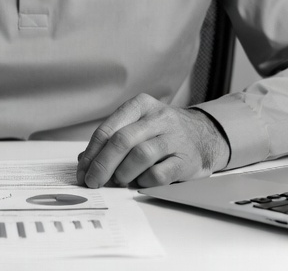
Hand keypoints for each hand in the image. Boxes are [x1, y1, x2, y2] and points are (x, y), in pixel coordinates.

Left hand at [76, 94, 229, 187]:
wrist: (204, 135)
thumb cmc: (162, 132)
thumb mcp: (138, 125)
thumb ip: (112, 139)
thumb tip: (85, 162)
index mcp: (141, 105)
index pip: (109, 129)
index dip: (92, 153)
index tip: (83, 171)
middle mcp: (158, 118)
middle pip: (122, 141)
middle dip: (102, 165)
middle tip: (93, 182)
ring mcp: (174, 137)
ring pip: (140, 155)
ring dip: (123, 173)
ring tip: (119, 180)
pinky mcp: (186, 159)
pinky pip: (159, 173)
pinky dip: (144, 181)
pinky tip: (140, 182)